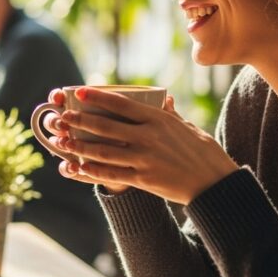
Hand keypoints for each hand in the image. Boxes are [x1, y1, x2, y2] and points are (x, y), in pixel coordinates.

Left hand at [46, 87, 237, 204]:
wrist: (216, 184)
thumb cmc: (204, 152)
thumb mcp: (188, 127)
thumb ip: (170, 114)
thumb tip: (163, 99)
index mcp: (158, 119)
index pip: (121, 104)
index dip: (98, 97)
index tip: (79, 92)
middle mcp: (149, 136)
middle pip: (106, 126)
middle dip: (80, 121)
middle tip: (62, 117)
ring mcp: (145, 159)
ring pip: (104, 151)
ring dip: (79, 146)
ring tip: (61, 141)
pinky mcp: (144, 179)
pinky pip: (112, 173)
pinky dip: (92, 170)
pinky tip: (78, 166)